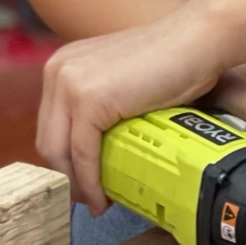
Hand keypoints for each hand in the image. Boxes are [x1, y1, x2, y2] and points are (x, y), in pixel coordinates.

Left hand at [37, 11, 245, 214]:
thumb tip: (97, 146)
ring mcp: (70, 84)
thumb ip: (102, 99)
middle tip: (88, 200)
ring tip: (96, 203)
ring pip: (60, 152)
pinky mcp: (88, 101)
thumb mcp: (122, 78)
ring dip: (76, 185)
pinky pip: (83, 154)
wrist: (196, 41)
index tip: (81, 183)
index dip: (63, 158)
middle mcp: (58, 71)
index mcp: (62, 64)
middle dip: (66, 175)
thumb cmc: (173, 59)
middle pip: (48, 140)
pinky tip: (102, 199)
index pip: (50, 124)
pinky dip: (91, 182)